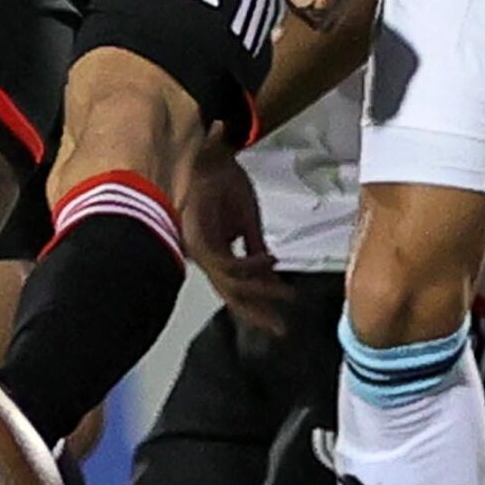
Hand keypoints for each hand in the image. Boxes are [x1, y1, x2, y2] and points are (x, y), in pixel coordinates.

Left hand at [181, 145, 292, 335]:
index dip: (258, 306)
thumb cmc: (226, 182)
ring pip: (230, 284)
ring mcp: (200, 249)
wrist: (212, 154)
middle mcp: (206, 256)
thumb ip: (255, 246)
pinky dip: (252, 266)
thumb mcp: (248, 217)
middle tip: (281, 329)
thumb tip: (272, 272)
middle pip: (231, 295)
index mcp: (216, 253)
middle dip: (257, 313)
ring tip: (286, 293)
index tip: (280, 322)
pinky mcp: (199, 239)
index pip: (237, 289)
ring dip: (260, 290)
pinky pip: (228, 263)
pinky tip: (270, 262)